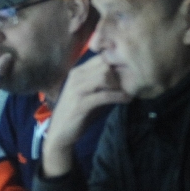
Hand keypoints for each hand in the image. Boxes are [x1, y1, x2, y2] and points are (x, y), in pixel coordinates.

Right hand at [45, 55, 129, 176]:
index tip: (129, 73)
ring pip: (104, 75)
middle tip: (129, 84)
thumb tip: (127, 75)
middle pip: (105, 64)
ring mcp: (77, 89)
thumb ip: (104, 84)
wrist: (60, 133)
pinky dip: (118, 97)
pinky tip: (126, 100)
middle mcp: (76, 76)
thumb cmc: (79, 113)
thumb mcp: (91, 94)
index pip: (101, 57)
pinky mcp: (80, 103)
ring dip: (118, 84)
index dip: (117, 63)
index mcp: (79, 71)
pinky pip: (104, 95)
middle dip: (119, 73)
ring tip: (126, 93)